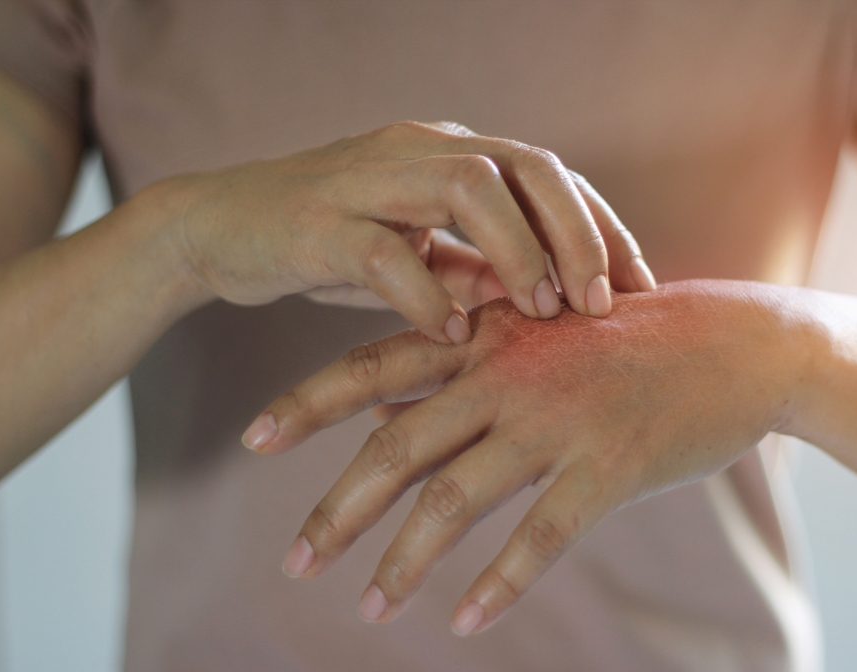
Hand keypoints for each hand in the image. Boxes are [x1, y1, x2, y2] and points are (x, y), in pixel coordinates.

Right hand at [157, 121, 654, 343]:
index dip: (602, 228)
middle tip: (602, 304)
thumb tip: (549, 300)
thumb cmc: (327, 243)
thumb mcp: (416, 251)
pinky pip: (385, 253)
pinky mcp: (316, 222)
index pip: (550, 175)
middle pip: (525, 165)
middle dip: (577, 234)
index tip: (639, 289)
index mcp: (449, 152)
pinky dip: (428, 296)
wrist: (217, 229)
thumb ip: (477, 264)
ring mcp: (367, 178)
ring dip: (517, 253)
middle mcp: (418, 149)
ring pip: (467, 187)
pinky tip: (453, 337)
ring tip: (540, 314)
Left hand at [247, 281, 811, 634]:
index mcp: (485, 338)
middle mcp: (506, 377)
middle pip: (396, 448)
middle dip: (337, 509)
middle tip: (294, 561)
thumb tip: (383, 417)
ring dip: (403, 562)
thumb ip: (459, 376)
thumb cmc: (628, 339)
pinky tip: (462, 621)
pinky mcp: (607, 468)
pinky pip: (539, 538)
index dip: (307, 403)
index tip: (251, 439)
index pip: (374, 366)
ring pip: (455, 500)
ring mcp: (555, 423)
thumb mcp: (537, 337)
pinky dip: (496, 583)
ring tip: (368, 607)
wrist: (735, 343)